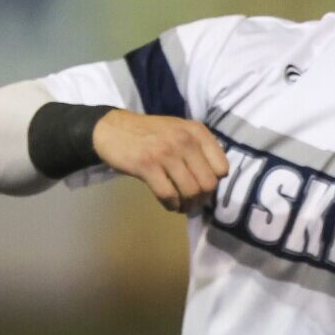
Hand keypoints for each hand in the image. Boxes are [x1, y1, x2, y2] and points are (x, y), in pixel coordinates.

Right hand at [92, 109, 228, 212]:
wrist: (112, 129)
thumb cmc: (151, 133)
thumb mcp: (180, 131)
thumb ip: (199, 149)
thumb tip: (215, 180)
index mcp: (197, 131)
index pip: (222, 168)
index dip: (214, 182)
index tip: (202, 185)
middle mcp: (185, 140)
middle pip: (208, 184)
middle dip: (202, 199)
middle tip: (192, 201)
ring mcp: (166, 152)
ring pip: (190, 191)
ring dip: (187, 205)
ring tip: (181, 205)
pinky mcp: (147, 165)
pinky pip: (168, 195)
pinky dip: (172, 205)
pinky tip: (169, 204)